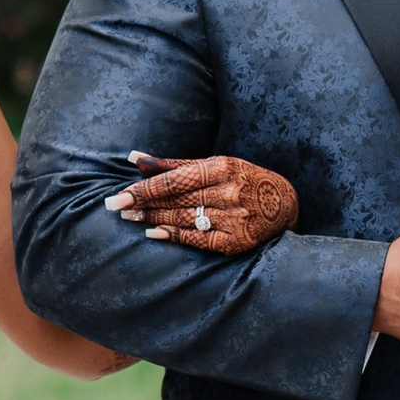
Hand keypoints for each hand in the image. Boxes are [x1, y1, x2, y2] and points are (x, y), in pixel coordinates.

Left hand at [107, 151, 297, 254]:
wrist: (283, 204)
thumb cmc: (242, 179)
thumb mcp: (215, 164)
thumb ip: (175, 165)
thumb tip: (135, 159)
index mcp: (221, 168)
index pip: (174, 180)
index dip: (144, 189)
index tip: (119, 196)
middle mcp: (228, 192)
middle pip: (175, 200)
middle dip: (142, 205)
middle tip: (116, 209)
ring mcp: (233, 218)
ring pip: (183, 219)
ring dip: (153, 219)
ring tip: (130, 219)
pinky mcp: (236, 240)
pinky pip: (197, 239)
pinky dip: (174, 235)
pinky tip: (154, 233)